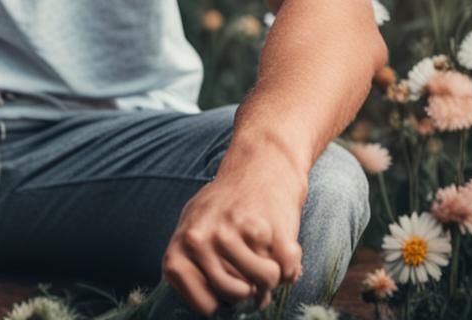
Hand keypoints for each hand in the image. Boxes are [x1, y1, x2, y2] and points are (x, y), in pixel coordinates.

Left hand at [161, 152, 305, 315]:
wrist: (259, 166)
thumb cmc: (228, 209)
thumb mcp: (199, 233)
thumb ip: (203, 273)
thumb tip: (227, 312)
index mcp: (180, 246)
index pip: (204, 305)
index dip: (223, 303)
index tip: (229, 284)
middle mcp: (198, 239)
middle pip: (236, 296)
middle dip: (251, 289)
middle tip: (251, 264)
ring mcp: (228, 233)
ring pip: (264, 284)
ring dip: (273, 274)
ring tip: (264, 251)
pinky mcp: (261, 227)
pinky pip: (286, 269)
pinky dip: (291, 262)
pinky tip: (280, 239)